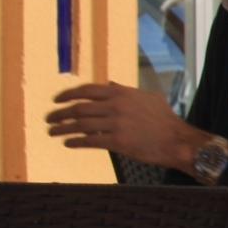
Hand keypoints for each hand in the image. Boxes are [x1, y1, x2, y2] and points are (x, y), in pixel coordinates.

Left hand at [46, 82, 200, 170]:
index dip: (67, 95)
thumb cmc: (166, 120)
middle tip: (49, 119)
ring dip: (63, 128)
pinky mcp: (118, 142)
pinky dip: (76, 142)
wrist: (179, 141)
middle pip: (79, 108)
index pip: (87, 90)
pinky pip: (90, 141)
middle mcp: (117, 106)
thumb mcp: (148, 98)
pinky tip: (68, 143)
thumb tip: (109, 84)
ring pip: (80, 125)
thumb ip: (125, 90)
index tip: (56, 100)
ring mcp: (117, 124)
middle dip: (60, 113)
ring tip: (52, 132)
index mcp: (122, 94)